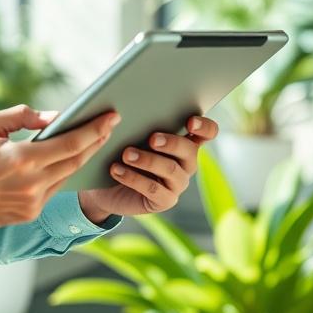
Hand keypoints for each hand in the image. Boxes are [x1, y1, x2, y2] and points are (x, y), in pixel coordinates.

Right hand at [0, 104, 119, 227]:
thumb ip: (24, 116)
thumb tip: (55, 117)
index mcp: (22, 159)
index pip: (70, 143)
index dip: (94, 129)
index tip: (111, 117)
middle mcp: (31, 184)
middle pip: (76, 161)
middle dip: (96, 141)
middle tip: (110, 124)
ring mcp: (32, 203)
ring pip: (68, 177)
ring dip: (82, 158)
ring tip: (94, 140)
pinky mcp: (29, 214)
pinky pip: (53, 190)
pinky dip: (63, 173)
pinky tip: (69, 160)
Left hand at [78, 115, 218, 223]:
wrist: (105, 186)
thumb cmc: (120, 152)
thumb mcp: (126, 135)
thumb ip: (132, 123)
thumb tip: (121, 111)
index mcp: (183, 141)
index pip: (207, 132)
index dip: (204, 126)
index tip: (190, 122)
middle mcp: (185, 162)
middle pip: (190, 150)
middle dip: (172, 143)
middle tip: (152, 139)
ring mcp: (177, 183)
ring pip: (171, 169)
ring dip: (148, 160)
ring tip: (126, 154)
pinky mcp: (164, 200)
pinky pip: (154, 189)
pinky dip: (134, 178)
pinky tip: (117, 170)